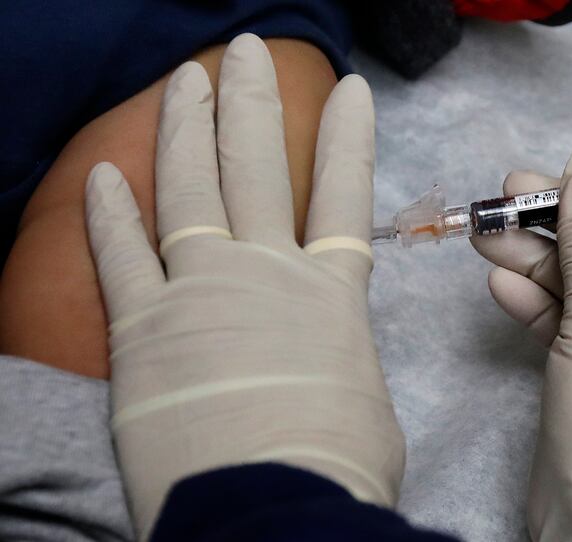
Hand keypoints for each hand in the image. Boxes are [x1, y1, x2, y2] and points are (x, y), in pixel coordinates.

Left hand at [85, 34, 403, 537]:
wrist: (273, 505)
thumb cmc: (334, 464)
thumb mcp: (362, 404)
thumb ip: (339, 364)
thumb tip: (327, 366)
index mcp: (329, 295)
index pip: (344, 195)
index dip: (348, 139)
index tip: (351, 92)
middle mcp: (266, 274)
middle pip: (258, 167)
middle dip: (251, 102)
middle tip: (244, 52)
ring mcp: (201, 290)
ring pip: (190, 188)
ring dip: (186, 127)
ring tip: (185, 77)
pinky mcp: (144, 327)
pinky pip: (122, 253)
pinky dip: (109, 212)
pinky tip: (103, 171)